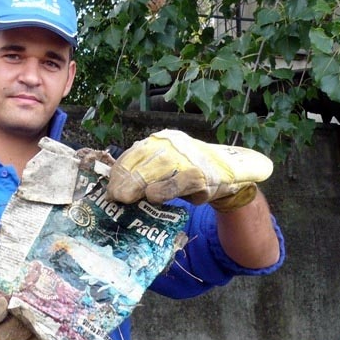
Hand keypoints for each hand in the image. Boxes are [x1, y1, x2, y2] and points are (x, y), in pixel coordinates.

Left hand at [107, 129, 273, 211]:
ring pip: (157, 169)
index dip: (118, 173)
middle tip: (114, 198)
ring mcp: (187, 158)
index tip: (109, 190)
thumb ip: (144, 172)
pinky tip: (152, 196)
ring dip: (138, 184)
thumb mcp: (165, 167)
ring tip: (125, 198)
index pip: (132, 155)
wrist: (229, 171)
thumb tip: (115, 189)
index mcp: (160, 141)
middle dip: (124, 181)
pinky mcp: (201, 174)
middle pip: (141, 161)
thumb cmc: (189, 171)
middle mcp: (172, 145)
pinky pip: (180, 181)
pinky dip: (165, 189)